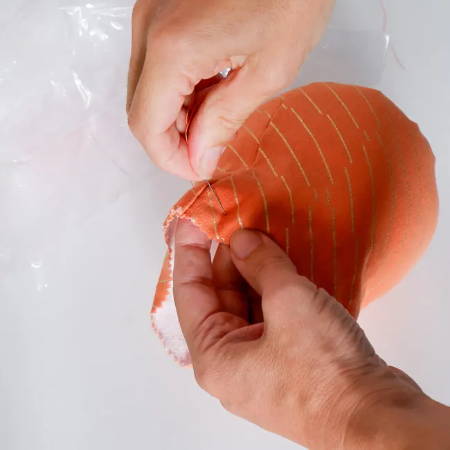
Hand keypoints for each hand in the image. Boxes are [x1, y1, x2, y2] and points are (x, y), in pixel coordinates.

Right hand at [127, 0, 333, 179]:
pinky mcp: (162, 10)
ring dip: (177, 116)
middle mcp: (149, 29)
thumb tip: (199, 158)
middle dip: (174, 140)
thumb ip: (225, 120)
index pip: (147, 127)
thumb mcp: (268, 69)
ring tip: (219, 118)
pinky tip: (213, 90)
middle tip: (213, 148)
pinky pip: (157, 66)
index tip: (203, 168)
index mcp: (172, 48)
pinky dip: (180, 91)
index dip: (172, 159)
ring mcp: (151, 15)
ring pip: (146, 90)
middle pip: (140, 110)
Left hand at [173, 219, 449, 448]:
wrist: (376, 418)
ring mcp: (260, 360)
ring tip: (264, 235)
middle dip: (230, 257)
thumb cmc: (325, 372)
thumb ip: (262, 264)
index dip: (189, 250)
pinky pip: (271, 313)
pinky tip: (284, 262)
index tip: (193, 219)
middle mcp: (231, 361)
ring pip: (248, 303)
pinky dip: (274, 288)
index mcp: (214, 356)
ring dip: (255, 270)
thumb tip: (243, 240)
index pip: (189, 290)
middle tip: (240, 221)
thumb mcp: (289, 302)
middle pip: (220, 295)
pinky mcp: (287, 358)